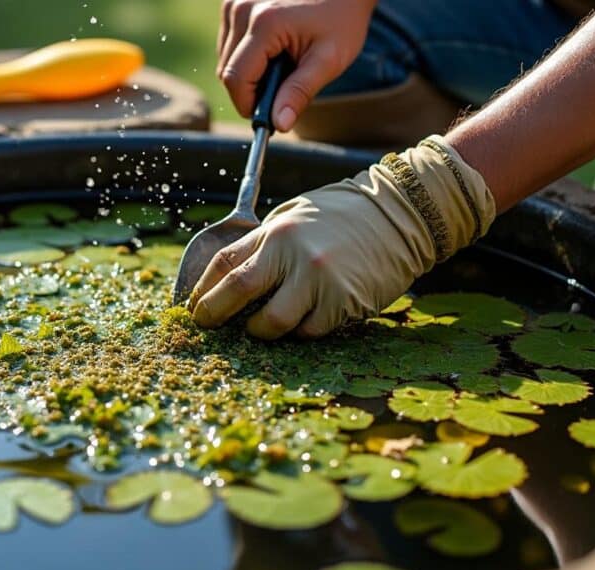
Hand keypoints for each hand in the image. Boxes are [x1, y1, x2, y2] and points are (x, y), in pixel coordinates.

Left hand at [188, 136, 495, 338]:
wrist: (401, 214)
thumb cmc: (343, 214)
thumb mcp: (296, 215)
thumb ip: (265, 243)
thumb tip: (230, 278)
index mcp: (277, 230)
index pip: (224, 263)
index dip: (202, 288)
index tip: (193, 305)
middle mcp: (293, 254)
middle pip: (237, 293)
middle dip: (213, 315)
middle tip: (206, 326)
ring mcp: (319, 281)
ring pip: (273, 324)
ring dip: (260, 331)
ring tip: (260, 327)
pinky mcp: (343, 303)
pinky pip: (309, 331)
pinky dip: (300, 331)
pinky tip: (304, 319)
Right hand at [217, 0, 376, 130]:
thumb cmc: (341, 18)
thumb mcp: (329, 59)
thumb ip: (300, 92)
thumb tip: (280, 124)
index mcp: (264, 24)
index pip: (236, 79)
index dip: (248, 105)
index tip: (267, 115)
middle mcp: (241, 9)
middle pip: (227, 71)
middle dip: (249, 89)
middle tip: (281, 88)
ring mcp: (233, 3)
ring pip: (225, 58)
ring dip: (247, 72)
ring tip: (280, 63)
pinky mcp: (232, 2)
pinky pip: (228, 43)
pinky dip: (245, 55)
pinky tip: (271, 49)